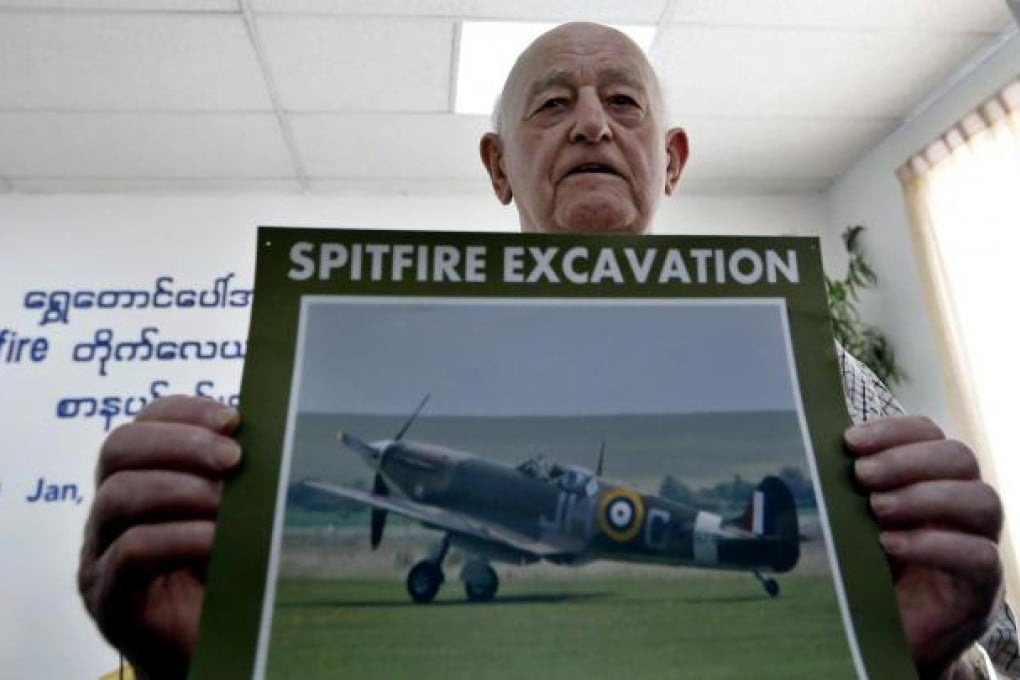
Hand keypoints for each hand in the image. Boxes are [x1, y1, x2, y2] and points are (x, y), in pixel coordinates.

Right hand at [78, 395, 241, 678]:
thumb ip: (237, 477)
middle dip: (182, 443)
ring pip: (119, 495)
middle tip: (234, 459)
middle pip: (120, 448)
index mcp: (139, 477)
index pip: (144, 423)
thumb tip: (270, 433)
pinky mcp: (108, 595)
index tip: (234, 420)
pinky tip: (215, 539)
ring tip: (227, 502)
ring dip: (182, 488)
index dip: (186, 412)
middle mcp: (111, 509)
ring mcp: (101, 551)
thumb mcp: (234, 514)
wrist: (211, 646)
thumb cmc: (224, 574)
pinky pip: (130, 551)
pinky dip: (179, 537)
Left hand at [845, 415, 1002, 677]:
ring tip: (876, 508)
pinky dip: (932, 545)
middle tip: (861, 475)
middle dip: (905, 459)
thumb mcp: (853, 522)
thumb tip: (811, 455)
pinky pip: (978, 555)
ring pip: (982, 500)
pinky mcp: (980, 587)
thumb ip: (847, 490)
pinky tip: (890, 544)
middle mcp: (962, 507)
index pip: (930, 434)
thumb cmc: (868, 571)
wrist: (887, 637)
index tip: (849, 442)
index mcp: (932, 480)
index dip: (893, 431)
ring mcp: (979, 544)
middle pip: (960, 458)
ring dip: (924, 496)